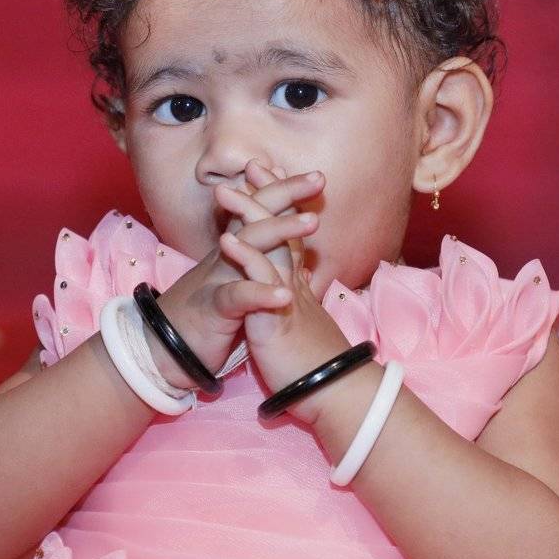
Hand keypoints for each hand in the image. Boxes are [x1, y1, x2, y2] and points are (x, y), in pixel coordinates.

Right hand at [132, 163, 325, 390]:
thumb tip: (293, 253)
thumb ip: (257, 263)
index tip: (315, 176)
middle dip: (286, 194)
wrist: (163, 349)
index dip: (283, 191)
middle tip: (319, 178)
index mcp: (233, 250)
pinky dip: (261, 294)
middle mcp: (225, 256)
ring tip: (314, 222)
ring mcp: (217, 278)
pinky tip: (286, 295)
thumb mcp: (234, 282)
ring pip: (248, 246)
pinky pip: (238, 297)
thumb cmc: (205, 316)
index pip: (259, 210)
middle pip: (256, 215)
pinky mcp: (212, 308)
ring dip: (281, 230)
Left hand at [215, 180, 356, 423]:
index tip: (264, 177)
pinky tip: (226, 239)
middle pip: (280, 228)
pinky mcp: (277, 317)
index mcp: (296, 285)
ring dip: (247, 215)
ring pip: (269, 246)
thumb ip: (298, 305)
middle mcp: (293, 284)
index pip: (286, 235)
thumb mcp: (303, 327)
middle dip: (266, 194)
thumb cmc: (315, 366)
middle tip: (252, 164)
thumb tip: (293, 294)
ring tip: (224, 191)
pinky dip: (244, 257)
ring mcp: (286, 296)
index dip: (278, 204)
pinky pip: (260, 281)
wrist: (334, 393)